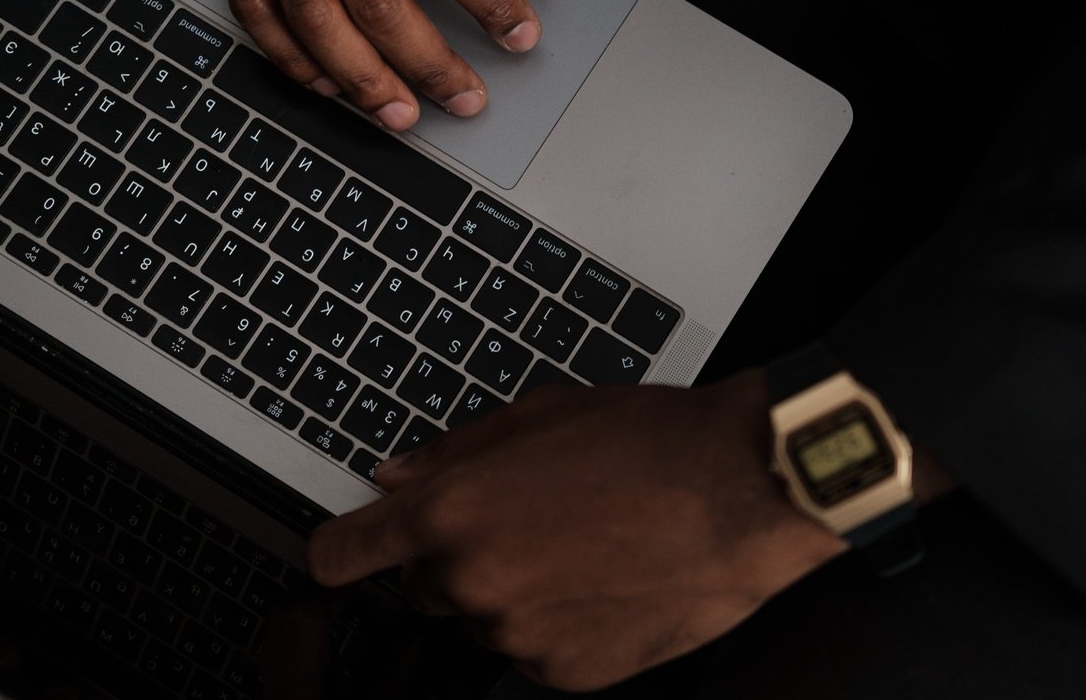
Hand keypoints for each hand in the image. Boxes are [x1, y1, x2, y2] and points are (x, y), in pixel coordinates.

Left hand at [306, 371, 846, 691]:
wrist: (744, 493)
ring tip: (582, 546)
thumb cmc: (653, 444)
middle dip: (454, 560)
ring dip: (511, 592)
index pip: (341, 555)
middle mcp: (474, 580)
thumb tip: (396, 476)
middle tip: (522, 522)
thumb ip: (452, 452)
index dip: (343, 549)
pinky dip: (558, 625)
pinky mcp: (567, 672)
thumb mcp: (541, 413)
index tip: (349, 550)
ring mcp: (520, 634)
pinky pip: (536, 651)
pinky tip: (605, 582)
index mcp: (454, 510)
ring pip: (484, 620)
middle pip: (419, 589)